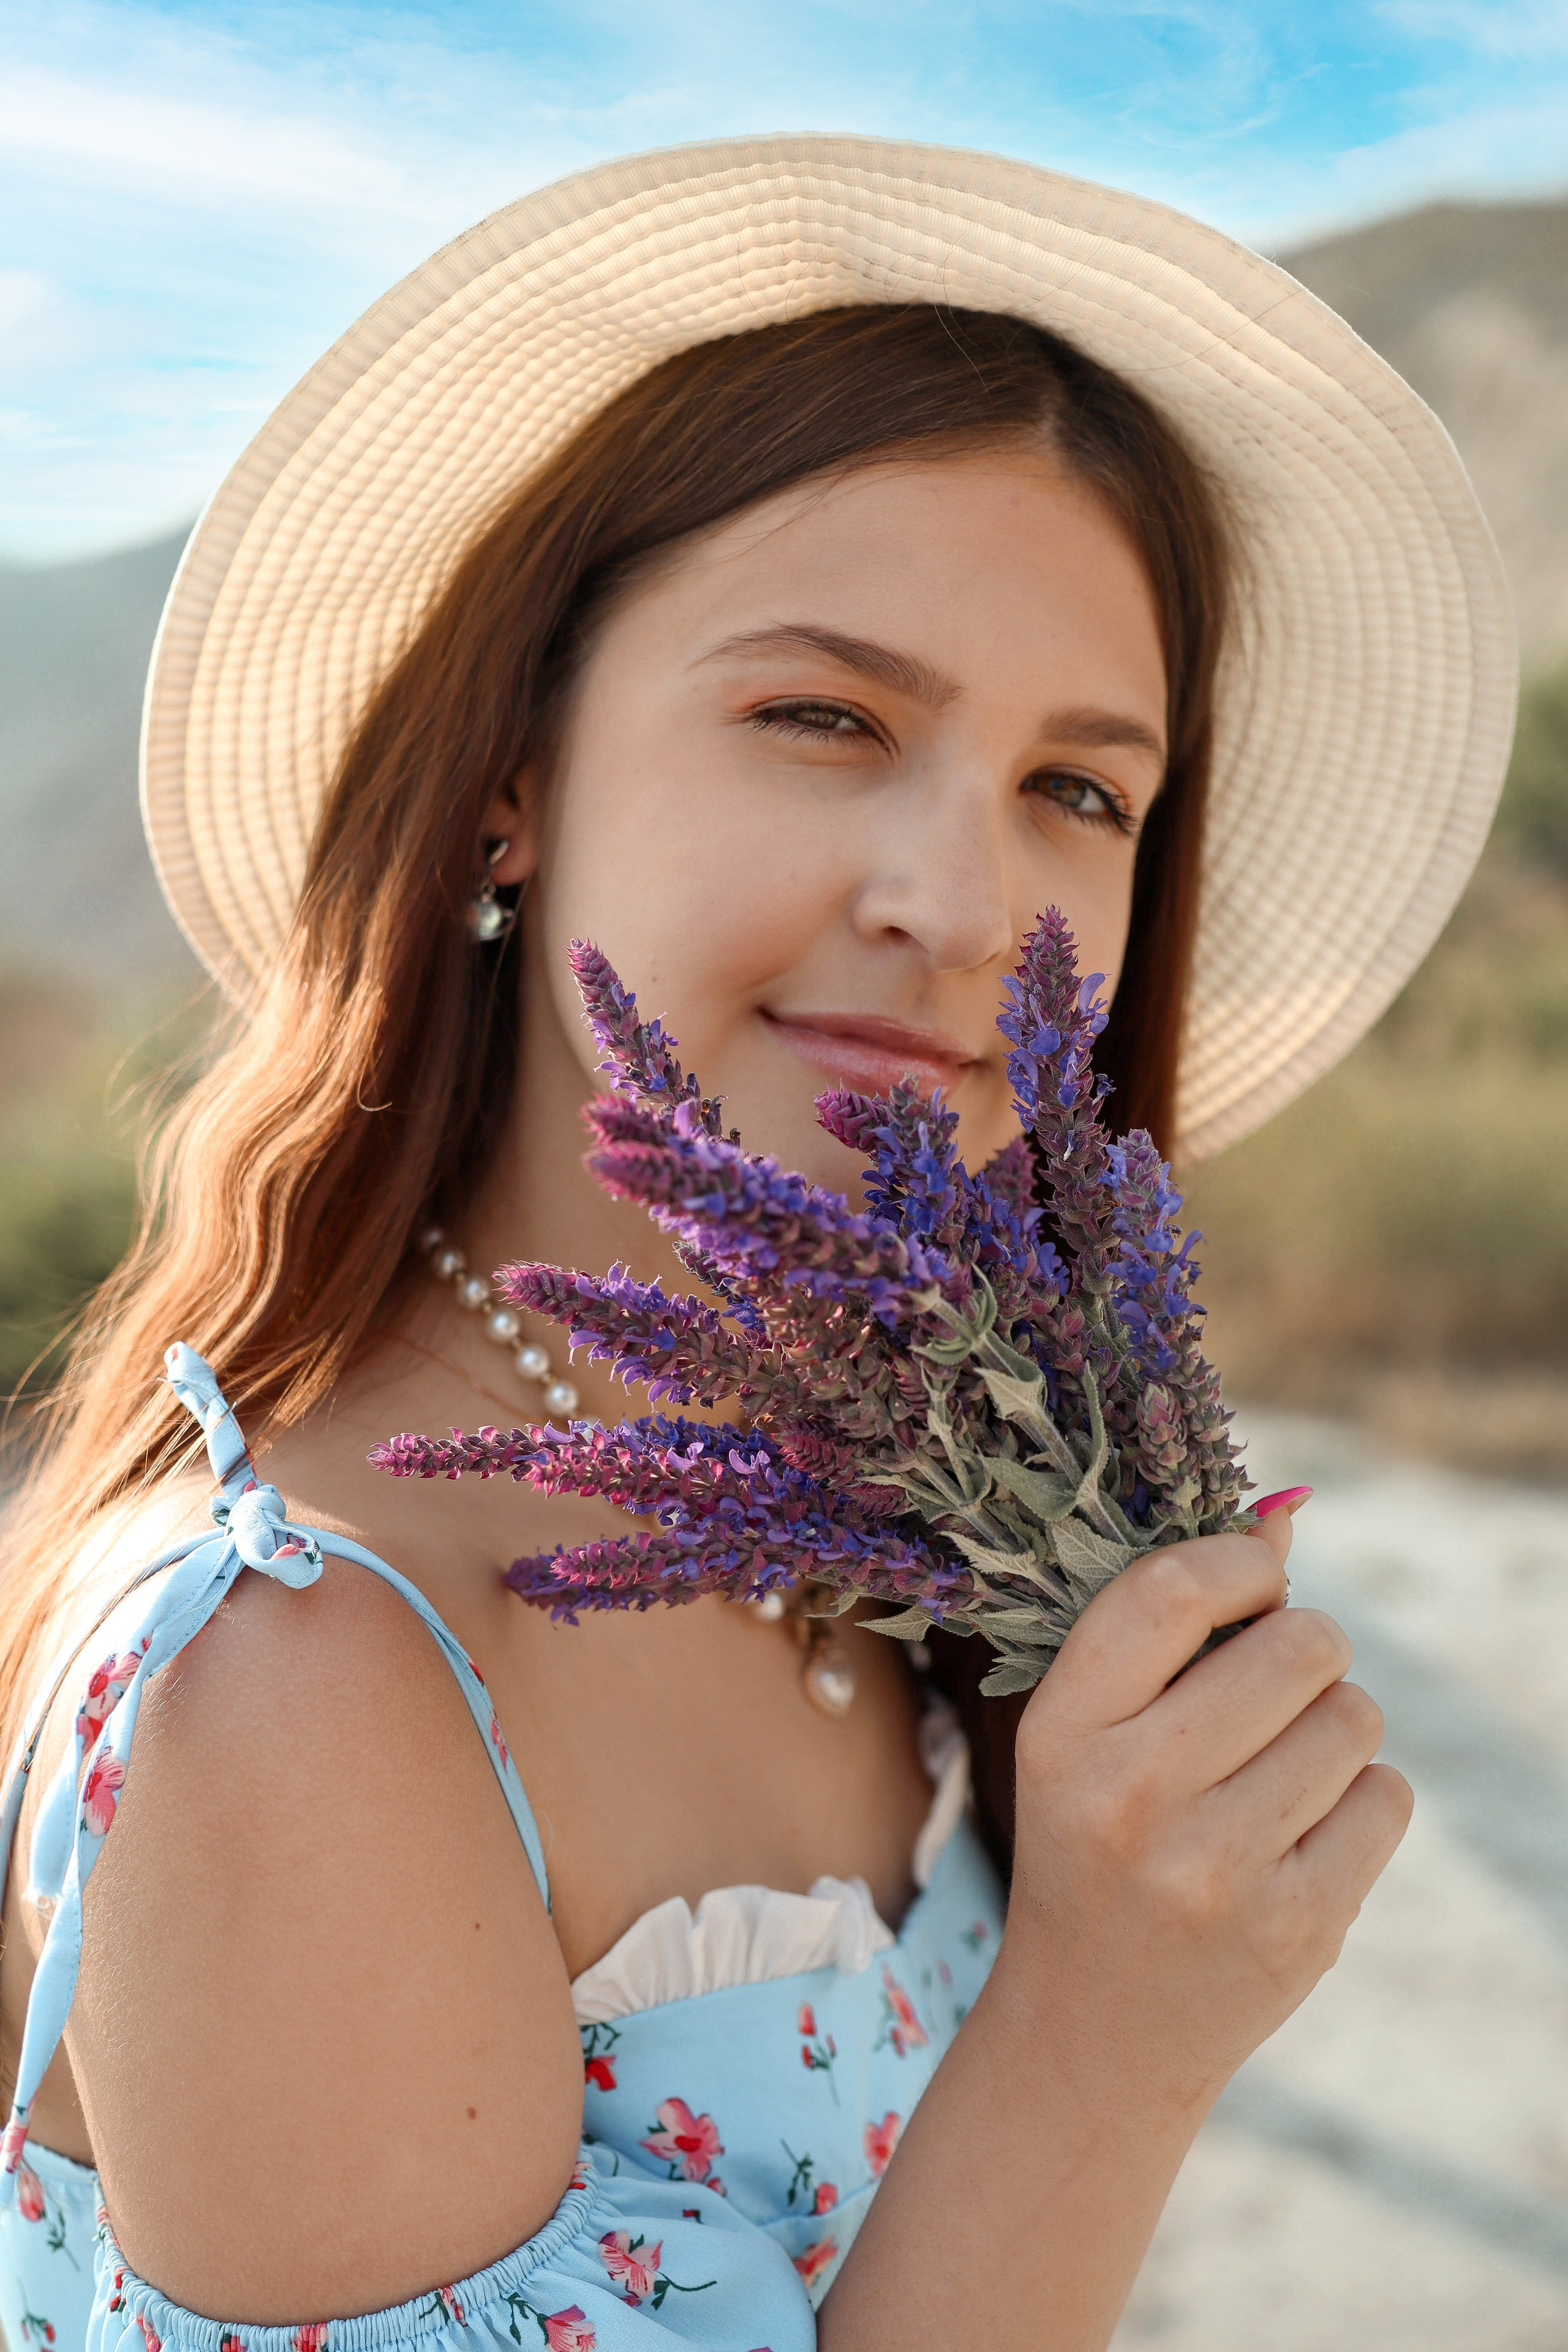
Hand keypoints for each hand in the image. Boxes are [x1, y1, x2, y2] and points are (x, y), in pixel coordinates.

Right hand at [999, 1509, 1411, 2119]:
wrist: (1096, 2025)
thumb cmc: (1096, 1841)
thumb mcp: (1089, 1733)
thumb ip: (1168, 1624)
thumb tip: (1282, 1520)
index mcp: (1064, 1733)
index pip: (1170, 1592)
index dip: (1236, 1561)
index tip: (1253, 1577)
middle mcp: (1134, 1797)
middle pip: (1295, 1646)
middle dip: (1306, 1645)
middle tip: (1279, 1681)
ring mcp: (1217, 1869)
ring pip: (1352, 1718)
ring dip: (1335, 1723)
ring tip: (1285, 1763)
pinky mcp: (1297, 1927)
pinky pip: (1385, 1797)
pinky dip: (1362, 1798)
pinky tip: (1306, 1828)